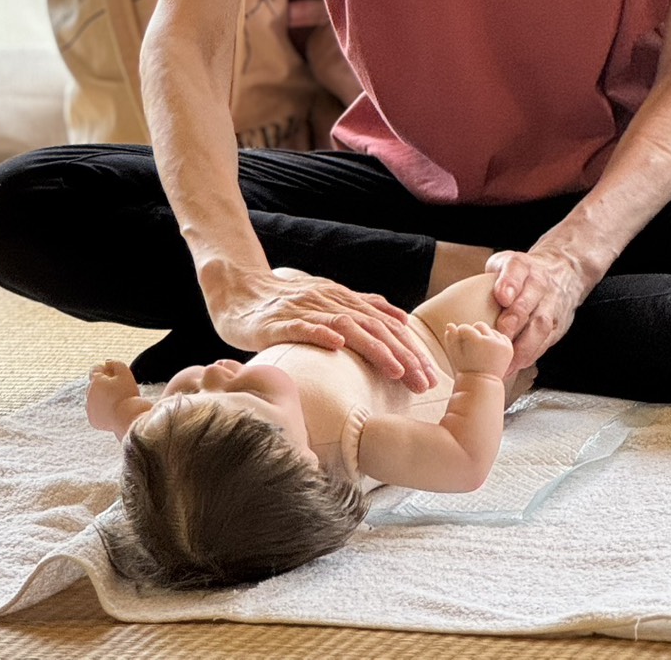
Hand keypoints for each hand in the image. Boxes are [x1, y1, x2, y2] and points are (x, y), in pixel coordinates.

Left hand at [87, 358, 139, 430]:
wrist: (128, 417)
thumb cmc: (127, 394)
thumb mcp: (125, 373)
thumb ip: (115, 363)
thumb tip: (107, 362)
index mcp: (95, 381)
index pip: (95, 369)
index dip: (106, 369)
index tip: (116, 374)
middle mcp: (88, 394)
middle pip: (94, 384)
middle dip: (104, 384)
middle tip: (118, 388)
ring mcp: (89, 409)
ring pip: (95, 399)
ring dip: (102, 397)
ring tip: (117, 401)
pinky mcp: (93, 420)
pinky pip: (96, 412)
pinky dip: (103, 410)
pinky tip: (114, 411)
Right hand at [198, 261, 437, 392]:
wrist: (240, 289)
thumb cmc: (286, 303)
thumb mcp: (329, 302)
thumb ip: (362, 309)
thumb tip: (399, 319)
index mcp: (344, 300)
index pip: (385, 326)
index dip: (410, 349)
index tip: (431, 375)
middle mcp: (330, 301)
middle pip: (373, 327)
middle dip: (402, 355)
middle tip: (424, 381)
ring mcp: (305, 309)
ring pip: (346, 326)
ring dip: (373, 347)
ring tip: (395, 369)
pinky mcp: (278, 320)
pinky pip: (302, 326)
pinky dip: (321, 333)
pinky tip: (337, 344)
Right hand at [444, 321, 511, 378]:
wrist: (482, 383)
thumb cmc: (465, 368)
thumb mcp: (454, 355)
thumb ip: (450, 338)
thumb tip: (450, 325)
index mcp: (476, 342)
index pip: (465, 327)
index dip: (461, 334)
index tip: (461, 343)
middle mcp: (491, 341)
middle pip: (480, 325)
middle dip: (475, 332)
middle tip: (472, 347)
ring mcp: (501, 345)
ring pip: (490, 330)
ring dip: (485, 336)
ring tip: (481, 350)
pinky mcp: (508, 348)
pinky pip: (500, 336)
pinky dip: (495, 341)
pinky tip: (490, 352)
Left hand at [485, 247, 588, 374]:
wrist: (562, 273)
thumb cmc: (521, 274)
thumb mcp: (505, 263)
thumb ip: (491, 278)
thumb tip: (462, 299)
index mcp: (523, 266)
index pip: (517, 269)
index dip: (510, 283)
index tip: (502, 296)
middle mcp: (540, 284)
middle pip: (530, 300)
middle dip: (517, 317)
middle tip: (501, 332)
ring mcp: (551, 305)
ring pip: (541, 325)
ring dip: (524, 344)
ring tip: (507, 360)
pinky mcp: (558, 325)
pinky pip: (546, 341)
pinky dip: (531, 355)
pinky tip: (515, 365)